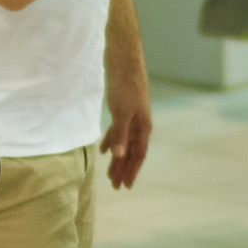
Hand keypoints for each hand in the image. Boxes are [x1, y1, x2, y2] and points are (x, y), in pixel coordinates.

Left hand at [103, 71, 152, 190]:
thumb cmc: (126, 85)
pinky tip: (104, 150)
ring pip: (124, 143)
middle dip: (123, 169)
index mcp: (143, 127)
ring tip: (109, 173)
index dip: (132, 171)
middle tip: (115, 186)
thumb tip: (118, 156)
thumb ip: (120, 134)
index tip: (125, 186)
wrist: (124, 60)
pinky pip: (118, 131)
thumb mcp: (122, 112)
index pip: (138, 155)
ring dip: (117, 158)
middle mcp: (140, 124)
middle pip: (131, 152)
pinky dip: (111, 141)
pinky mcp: (122, 109)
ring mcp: (132, 117)